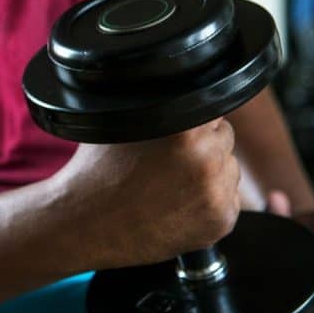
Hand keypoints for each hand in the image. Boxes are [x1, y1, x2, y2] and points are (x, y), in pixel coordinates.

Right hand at [61, 119, 240, 269]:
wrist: (84, 226)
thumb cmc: (97, 172)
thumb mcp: (121, 121)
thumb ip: (157, 104)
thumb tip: (175, 86)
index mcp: (186, 128)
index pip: (212, 108)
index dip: (193, 120)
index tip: (175, 135)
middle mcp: (207, 158)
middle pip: (224, 138)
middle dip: (203, 147)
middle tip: (168, 163)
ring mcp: (216, 192)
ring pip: (228, 170)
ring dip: (209, 176)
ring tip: (169, 187)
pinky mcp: (220, 221)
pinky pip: (227, 202)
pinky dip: (208, 205)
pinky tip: (176, 207)